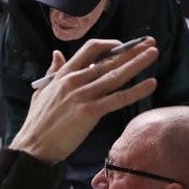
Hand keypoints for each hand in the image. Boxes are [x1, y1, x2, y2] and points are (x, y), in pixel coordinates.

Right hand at [10, 38, 158, 164]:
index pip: (90, 49)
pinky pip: (118, 99)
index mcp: (63, 74)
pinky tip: (150, 84)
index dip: (110, 44)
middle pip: (108, 60)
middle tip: (149, 42)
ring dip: (137, 63)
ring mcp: (83, 96)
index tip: (124, 45)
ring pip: (115, 76)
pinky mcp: (90, 112)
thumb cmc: (38, 121)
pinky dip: (136, 91)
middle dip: (131, 50)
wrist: (34, 146)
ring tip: (153, 53)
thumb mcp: (41, 90)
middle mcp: (74, 81)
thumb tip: (56, 54)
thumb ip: (52, 71)